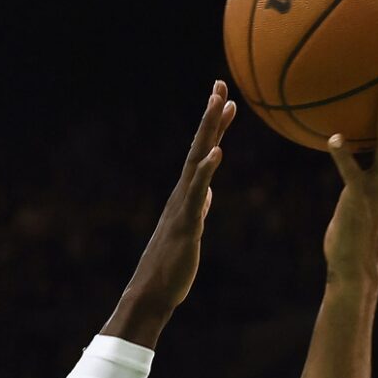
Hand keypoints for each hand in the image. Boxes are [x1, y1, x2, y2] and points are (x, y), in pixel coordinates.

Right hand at [105, 82, 232, 345]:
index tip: (223, 98)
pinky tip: (217, 153)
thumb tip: (206, 194)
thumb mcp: (191, 231)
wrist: (153, 293)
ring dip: (209, 132)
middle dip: (210, 115)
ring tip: (220, 104)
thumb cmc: (172, 267)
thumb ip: (198, 209)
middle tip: (220, 84)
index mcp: (187, 195)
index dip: (214, 125)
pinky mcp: (186, 223)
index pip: (203, 152)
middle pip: (199, 146)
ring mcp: (183, 206)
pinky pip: (197, 193)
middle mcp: (182, 193)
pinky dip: (207, 171)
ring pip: (198, 161)